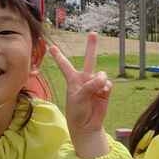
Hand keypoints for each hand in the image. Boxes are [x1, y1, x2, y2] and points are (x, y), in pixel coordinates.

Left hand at [48, 32, 109, 158]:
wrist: (87, 125)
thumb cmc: (77, 112)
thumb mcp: (79, 98)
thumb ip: (90, 86)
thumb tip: (104, 78)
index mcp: (72, 80)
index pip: (65, 65)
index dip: (59, 56)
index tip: (50, 46)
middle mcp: (84, 79)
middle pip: (88, 60)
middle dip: (91, 47)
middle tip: (93, 33)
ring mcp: (95, 84)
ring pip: (101, 74)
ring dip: (100, 81)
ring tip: (97, 90)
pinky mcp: (105, 90)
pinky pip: (108, 84)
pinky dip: (106, 88)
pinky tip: (102, 94)